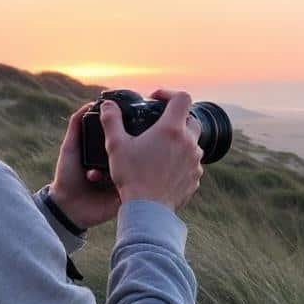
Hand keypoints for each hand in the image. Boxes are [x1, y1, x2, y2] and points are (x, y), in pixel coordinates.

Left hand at [48, 101, 122, 229]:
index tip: (121, 127)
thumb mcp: (70, 146)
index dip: (124, 132)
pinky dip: (127, 181)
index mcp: (108, 153)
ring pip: (134, 167)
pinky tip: (112, 181)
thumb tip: (91, 103)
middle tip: (112, 151)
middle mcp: (118, 164)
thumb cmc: (67, 176)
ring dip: (120, 167)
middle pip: (131, 151)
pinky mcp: (127, 194)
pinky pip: (134, 185)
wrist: (66, 207)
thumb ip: (77, 124)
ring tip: (98, 173)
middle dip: (125, 149)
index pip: (122, 138)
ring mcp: (124, 180)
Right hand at [101, 88, 203, 212]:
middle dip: (176, 119)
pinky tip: (164, 168)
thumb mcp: (116, 146)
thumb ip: (112, 121)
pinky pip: (191, 163)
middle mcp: (188, 142)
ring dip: (180, 142)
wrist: (147, 210)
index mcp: (171, 129)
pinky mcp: (195, 178)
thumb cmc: (131, 177)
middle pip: (190, 119)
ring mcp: (194, 161)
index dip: (169, 93)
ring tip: (160, 149)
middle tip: (158, 126)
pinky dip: (181, 161)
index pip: (182, 97)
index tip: (156, 99)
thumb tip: (108, 105)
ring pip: (192, 143)